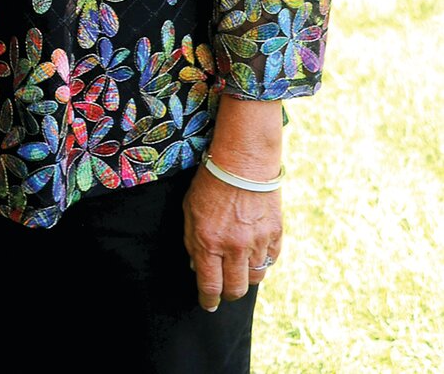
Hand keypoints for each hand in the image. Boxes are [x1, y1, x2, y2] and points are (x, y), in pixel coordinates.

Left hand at [183, 165, 282, 310]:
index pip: (210, 285)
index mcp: (209, 241)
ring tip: (239, 269)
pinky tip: (254, 253)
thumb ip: (192, 240)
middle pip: (236, 289)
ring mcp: (257, 243)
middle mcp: (234, 247)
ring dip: (246, 277)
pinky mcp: (275, 235)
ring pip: (255, 278)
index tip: (208, 304)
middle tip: (224, 291)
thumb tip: (197, 266)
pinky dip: (262, 261)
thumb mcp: (190, 209)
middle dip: (228, 294)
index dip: (208, 300)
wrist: (243, 162)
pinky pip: (270, 261)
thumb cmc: (211, 181)